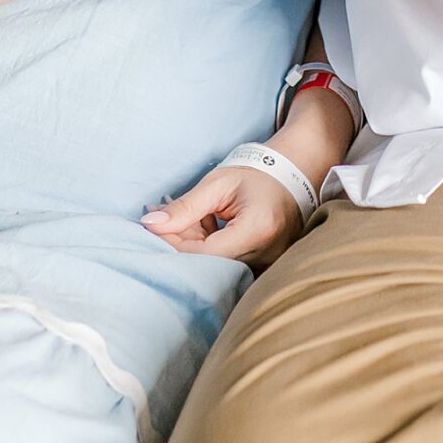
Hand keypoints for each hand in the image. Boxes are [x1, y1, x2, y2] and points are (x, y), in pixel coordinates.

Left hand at [142, 164, 306, 268]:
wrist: (292, 175)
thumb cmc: (255, 175)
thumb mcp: (218, 184)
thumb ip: (185, 207)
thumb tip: (150, 224)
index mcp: (257, 229)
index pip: (204, 253)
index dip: (175, 245)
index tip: (156, 229)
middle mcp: (266, 253)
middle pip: (210, 263)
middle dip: (183, 244)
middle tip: (169, 219)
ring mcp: (269, 263)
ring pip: (216, 266)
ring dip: (196, 245)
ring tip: (192, 218)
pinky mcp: (265, 266)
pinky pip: (228, 265)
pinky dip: (211, 249)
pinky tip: (206, 227)